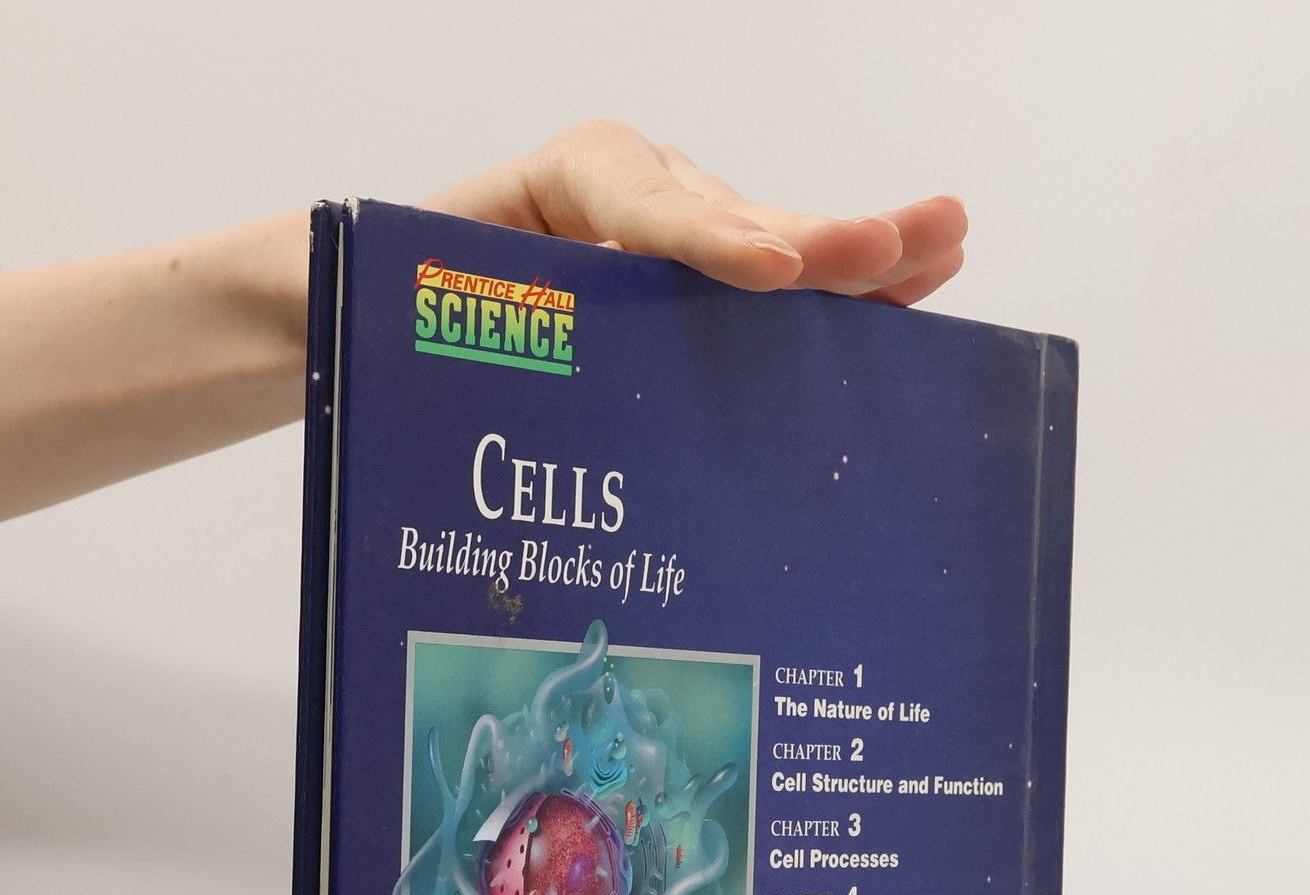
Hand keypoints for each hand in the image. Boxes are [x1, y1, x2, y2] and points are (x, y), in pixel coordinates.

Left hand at [426, 120, 966, 306]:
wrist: (423, 295)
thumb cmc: (403, 291)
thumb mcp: (383, 277)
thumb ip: (376, 278)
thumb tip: (364, 286)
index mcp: (558, 184)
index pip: (636, 204)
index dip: (704, 239)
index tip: (769, 272)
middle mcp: (641, 197)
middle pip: (734, 219)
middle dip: (815, 238)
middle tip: (886, 245)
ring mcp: (689, 240)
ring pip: (778, 248)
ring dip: (864, 254)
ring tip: (945, 239)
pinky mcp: (714, 288)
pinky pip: (790, 286)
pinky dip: (856, 291)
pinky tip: (928, 279)